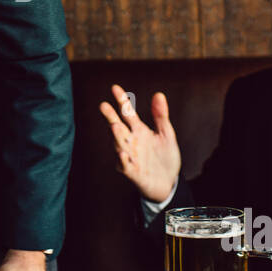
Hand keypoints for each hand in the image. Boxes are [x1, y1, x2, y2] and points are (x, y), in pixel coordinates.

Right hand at [98, 84, 180, 202]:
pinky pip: (125, 165)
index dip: (121, 101)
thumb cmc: (165, 157)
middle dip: (111, 117)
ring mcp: (131, 156)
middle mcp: (131, 142)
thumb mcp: (166, 134)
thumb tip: (159, 94)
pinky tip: (123, 153)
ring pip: (120, 145)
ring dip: (117, 137)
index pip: (127, 113)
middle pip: (118, 126)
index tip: (114, 88)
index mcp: (139, 131)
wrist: (168, 182)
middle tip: (103, 106)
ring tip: (115, 126)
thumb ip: (161, 116)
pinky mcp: (132, 172)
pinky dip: (123, 160)